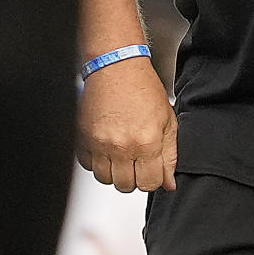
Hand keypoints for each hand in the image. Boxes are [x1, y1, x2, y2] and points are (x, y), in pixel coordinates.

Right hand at [77, 56, 176, 192]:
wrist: (116, 67)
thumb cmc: (143, 88)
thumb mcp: (168, 120)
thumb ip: (170, 154)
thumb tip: (169, 181)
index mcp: (147, 142)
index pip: (150, 183)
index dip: (154, 179)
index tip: (152, 171)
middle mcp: (122, 146)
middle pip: (126, 186)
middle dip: (134, 177)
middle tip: (137, 160)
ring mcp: (100, 145)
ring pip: (106, 180)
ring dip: (115, 172)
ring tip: (122, 154)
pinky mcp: (84, 140)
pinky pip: (88, 166)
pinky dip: (97, 162)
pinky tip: (107, 147)